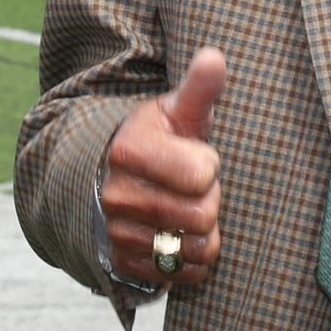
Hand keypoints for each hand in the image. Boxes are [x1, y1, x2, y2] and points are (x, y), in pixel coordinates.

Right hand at [101, 48, 225, 286]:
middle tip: (194, 186)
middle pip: (201, 215)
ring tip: (188, 207)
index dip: (210, 165)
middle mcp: (116, 196)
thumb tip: (215, 57)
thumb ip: (199, 87)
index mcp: (129, 151)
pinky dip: (193, 257)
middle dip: (210, 199)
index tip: (196, 155)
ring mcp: (119, 233)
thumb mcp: (177, 109)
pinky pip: (186, 273)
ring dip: (205, 230)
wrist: (116, 178)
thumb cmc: (160, 139)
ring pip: (197, 247)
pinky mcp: (127, 264)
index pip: (200, 175)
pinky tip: (182, 233)